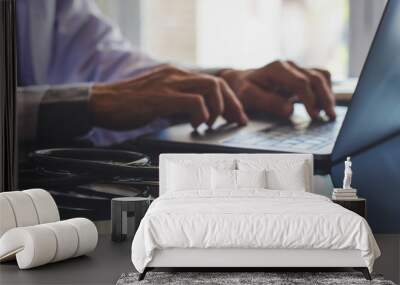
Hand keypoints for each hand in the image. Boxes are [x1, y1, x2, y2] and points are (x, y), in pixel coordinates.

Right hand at [89, 65, 247, 129]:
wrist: (102, 102)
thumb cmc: (129, 104)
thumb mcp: (160, 99)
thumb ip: (179, 102)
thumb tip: (199, 114)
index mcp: (176, 75)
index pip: (212, 82)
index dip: (229, 99)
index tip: (235, 115)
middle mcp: (176, 75)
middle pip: (217, 83)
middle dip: (231, 104)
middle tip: (235, 121)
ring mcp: (169, 84)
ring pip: (210, 88)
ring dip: (218, 108)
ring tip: (212, 123)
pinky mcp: (161, 97)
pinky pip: (193, 101)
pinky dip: (201, 114)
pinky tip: (196, 124)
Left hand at [219, 60, 335, 119]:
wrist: (239, 81)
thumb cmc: (243, 90)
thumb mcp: (248, 96)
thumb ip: (268, 102)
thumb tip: (289, 110)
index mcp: (277, 69)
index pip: (301, 82)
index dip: (310, 99)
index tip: (313, 116)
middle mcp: (290, 66)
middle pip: (316, 77)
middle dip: (324, 98)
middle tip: (329, 117)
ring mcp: (296, 69)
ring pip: (321, 76)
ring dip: (328, 94)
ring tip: (328, 114)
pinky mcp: (300, 75)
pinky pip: (320, 78)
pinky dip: (325, 91)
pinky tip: (323, 106)